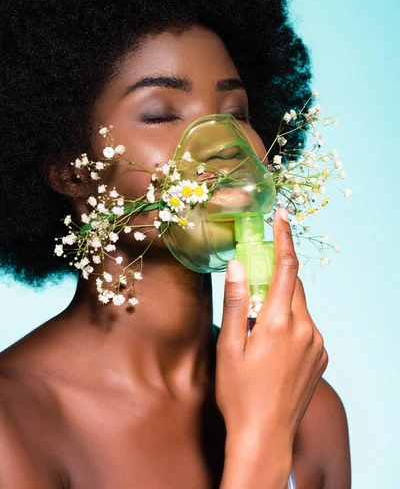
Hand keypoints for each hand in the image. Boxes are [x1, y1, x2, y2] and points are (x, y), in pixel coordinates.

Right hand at [215, 207, 328, 442]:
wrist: (266, 437)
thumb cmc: (239, 393)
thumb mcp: (229, 346)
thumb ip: (236, 302)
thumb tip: (238, 265)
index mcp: (280, 322)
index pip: (286, 267)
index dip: (284, 237)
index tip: (281, 215)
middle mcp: (305, 328)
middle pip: (293, 285)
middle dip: (276, 274)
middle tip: (255, 278)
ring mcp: (317, 344)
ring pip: (300, 307)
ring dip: (281, 304)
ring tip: (258, 328)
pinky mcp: (322, 356)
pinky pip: (307, 326)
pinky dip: (291, 323)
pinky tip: (273, 345)